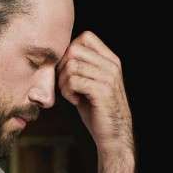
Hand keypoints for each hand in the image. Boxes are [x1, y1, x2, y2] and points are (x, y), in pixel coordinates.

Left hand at [57, 31, 132, 153]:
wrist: (114, 135)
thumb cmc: (98, 110)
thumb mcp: (92, 83)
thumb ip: (82, 67)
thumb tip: (58, 56)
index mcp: (110, 60)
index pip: (85, 37)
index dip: (70, 51)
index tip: (68, 71)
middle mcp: (111, 65)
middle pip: (74, 50)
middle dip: (62, 67)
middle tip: (66, 85)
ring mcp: (108, 77)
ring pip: (71, 66)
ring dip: (63, 82)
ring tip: (71, 94)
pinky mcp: (102, 91)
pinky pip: (73, 81)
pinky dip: (68, 92)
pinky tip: (75, 101)